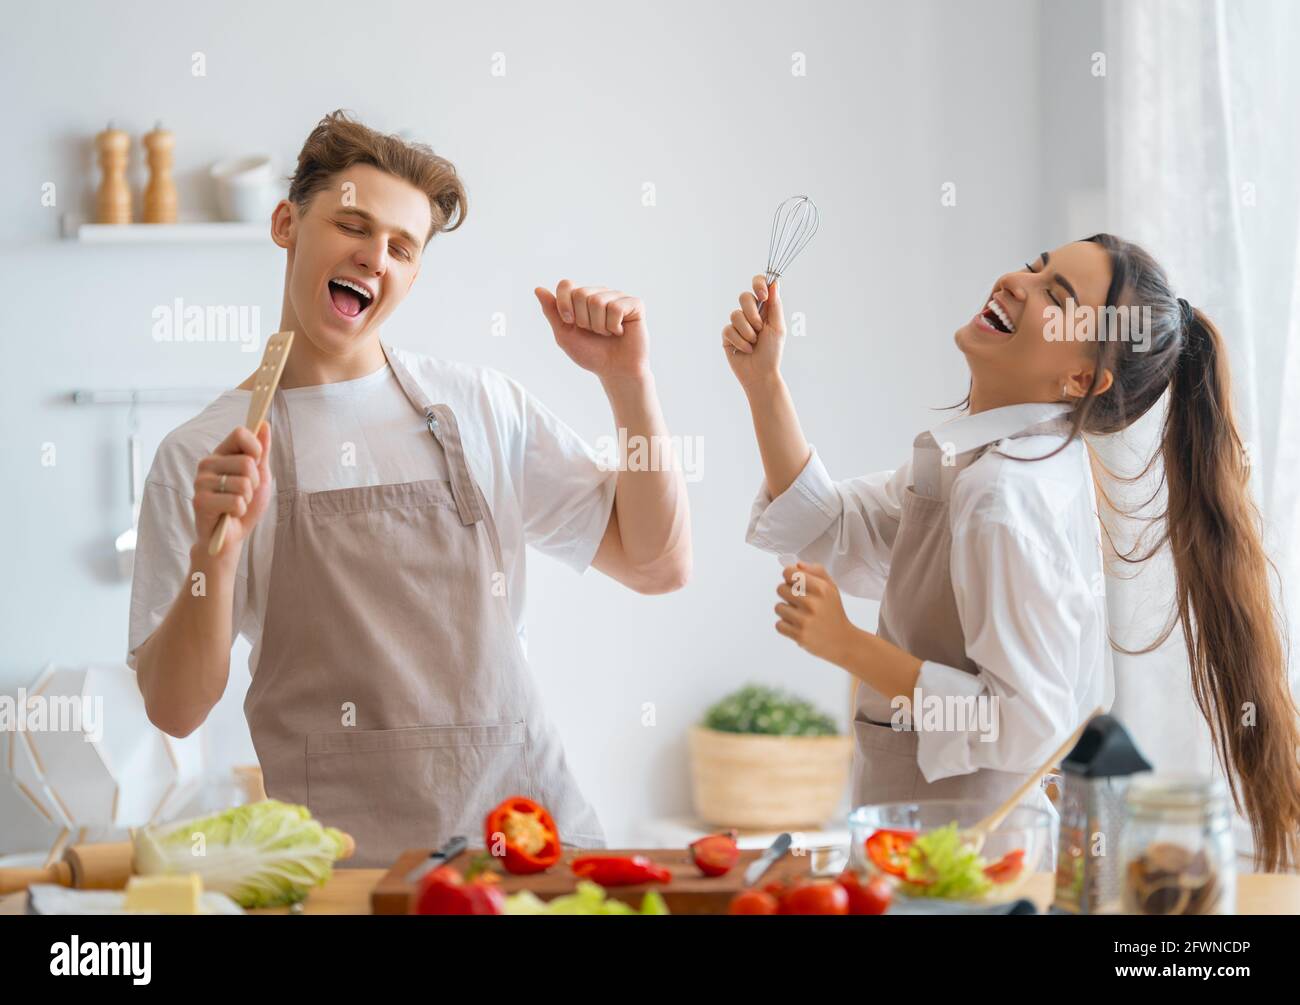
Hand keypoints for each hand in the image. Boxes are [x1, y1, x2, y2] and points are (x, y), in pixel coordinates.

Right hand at [192, 421, 271, 563]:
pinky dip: (240, 511)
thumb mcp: (259, 475)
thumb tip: (264, 424)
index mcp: (221, 453)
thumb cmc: (244, 505)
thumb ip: (261, 451)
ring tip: (236, 504)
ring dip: (247, 499)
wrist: (230, 536)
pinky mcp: (200, 501)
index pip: (240, 433)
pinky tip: (229, 514)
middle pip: (247, 461)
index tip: (256, 462)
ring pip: (243, 483)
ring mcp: (201, 482)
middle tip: (244, 494)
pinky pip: (236, 501)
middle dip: (254, 483)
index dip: (256, 448)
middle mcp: (207, 463)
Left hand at [535, 281, 649, 380]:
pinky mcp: (635, 304)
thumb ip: (552, 312)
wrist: (615, 371)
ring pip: (598, 301)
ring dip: (599, 326)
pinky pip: (616, 307)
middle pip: (581, 293)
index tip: (570, 322)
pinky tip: (619, 332)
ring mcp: (618, 297)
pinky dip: (613, 326)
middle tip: (593, 332)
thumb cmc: (591, 354)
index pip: (566, 284)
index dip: (564, 304)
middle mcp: (600, 293)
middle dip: (583, 320)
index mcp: (582, 298)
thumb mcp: (564, 335)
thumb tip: (538, 289)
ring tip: (606, 333)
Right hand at [723, 274, 785, 391]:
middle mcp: (750, 314)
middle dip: (752, 313)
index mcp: (764, 309)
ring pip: (735, 314)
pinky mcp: (728, 336)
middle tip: (759, 328)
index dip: (758, 284)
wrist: (761, 374)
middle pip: (744, 296)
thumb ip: (775, 305)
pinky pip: (729, 330)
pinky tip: (746, 350)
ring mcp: (737, 324)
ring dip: (747, 332)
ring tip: (754, 343)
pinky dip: (740, 341)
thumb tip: (775, 283)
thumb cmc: (772, 352)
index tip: (763, 295)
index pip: (758, 285)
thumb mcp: (777, 327)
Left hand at [774, 562, 857, 665]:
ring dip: (786, 611)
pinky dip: (786, 626)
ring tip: (799, 615)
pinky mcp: (799, 635)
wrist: (842, 641)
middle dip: (787, 594)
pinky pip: (779, 625)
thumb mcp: (831, 588)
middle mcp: (812, 603)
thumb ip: (816, 572)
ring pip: (778, 607)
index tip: (793, 582)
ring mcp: (805, 620)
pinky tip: (797, 626)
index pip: (788, 573)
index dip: (788, 576)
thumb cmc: (834, 612)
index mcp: (821, 588)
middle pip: (780, 589)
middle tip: (798, 601)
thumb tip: (797, 565)